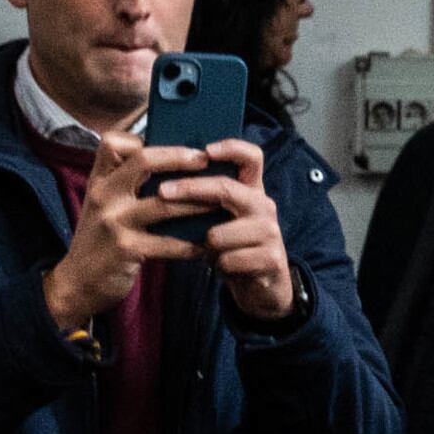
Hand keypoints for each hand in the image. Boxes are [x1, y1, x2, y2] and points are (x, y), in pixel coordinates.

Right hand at [42, 134, 210, 331]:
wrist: (77, 283)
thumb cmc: (101, 239)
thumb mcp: (104, 205)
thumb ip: (127, 184)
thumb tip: (173, 163)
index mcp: (99, 180)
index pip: (113, 142)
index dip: (143, 137)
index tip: (173, 143)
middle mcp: (104, 195)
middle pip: (144, 160)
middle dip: (180, 157)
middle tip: (206, 160)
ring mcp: (113, 221)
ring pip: (165, 203)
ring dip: (199, 203)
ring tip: (222, 203)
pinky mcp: (126, 248)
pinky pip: (169, 243)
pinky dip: (191, 245)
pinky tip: (206, 246)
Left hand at [158, 139, 296, 324]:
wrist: (262, 285)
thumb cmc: (232, 246)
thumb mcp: (222, 217)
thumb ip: (205, 198)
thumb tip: (164, 179)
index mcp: (251, 191)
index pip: (251, 157)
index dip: (231, 148)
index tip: (205, 150)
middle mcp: (264, 206)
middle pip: (226, 188)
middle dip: (190, 189)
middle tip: (162, 192)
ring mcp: (271, 232)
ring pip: (219, 234)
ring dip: (205, 246)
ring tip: (209, 251)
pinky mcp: (272, 259)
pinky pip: (227, 260)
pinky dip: (218, 266)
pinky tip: (223, 267)